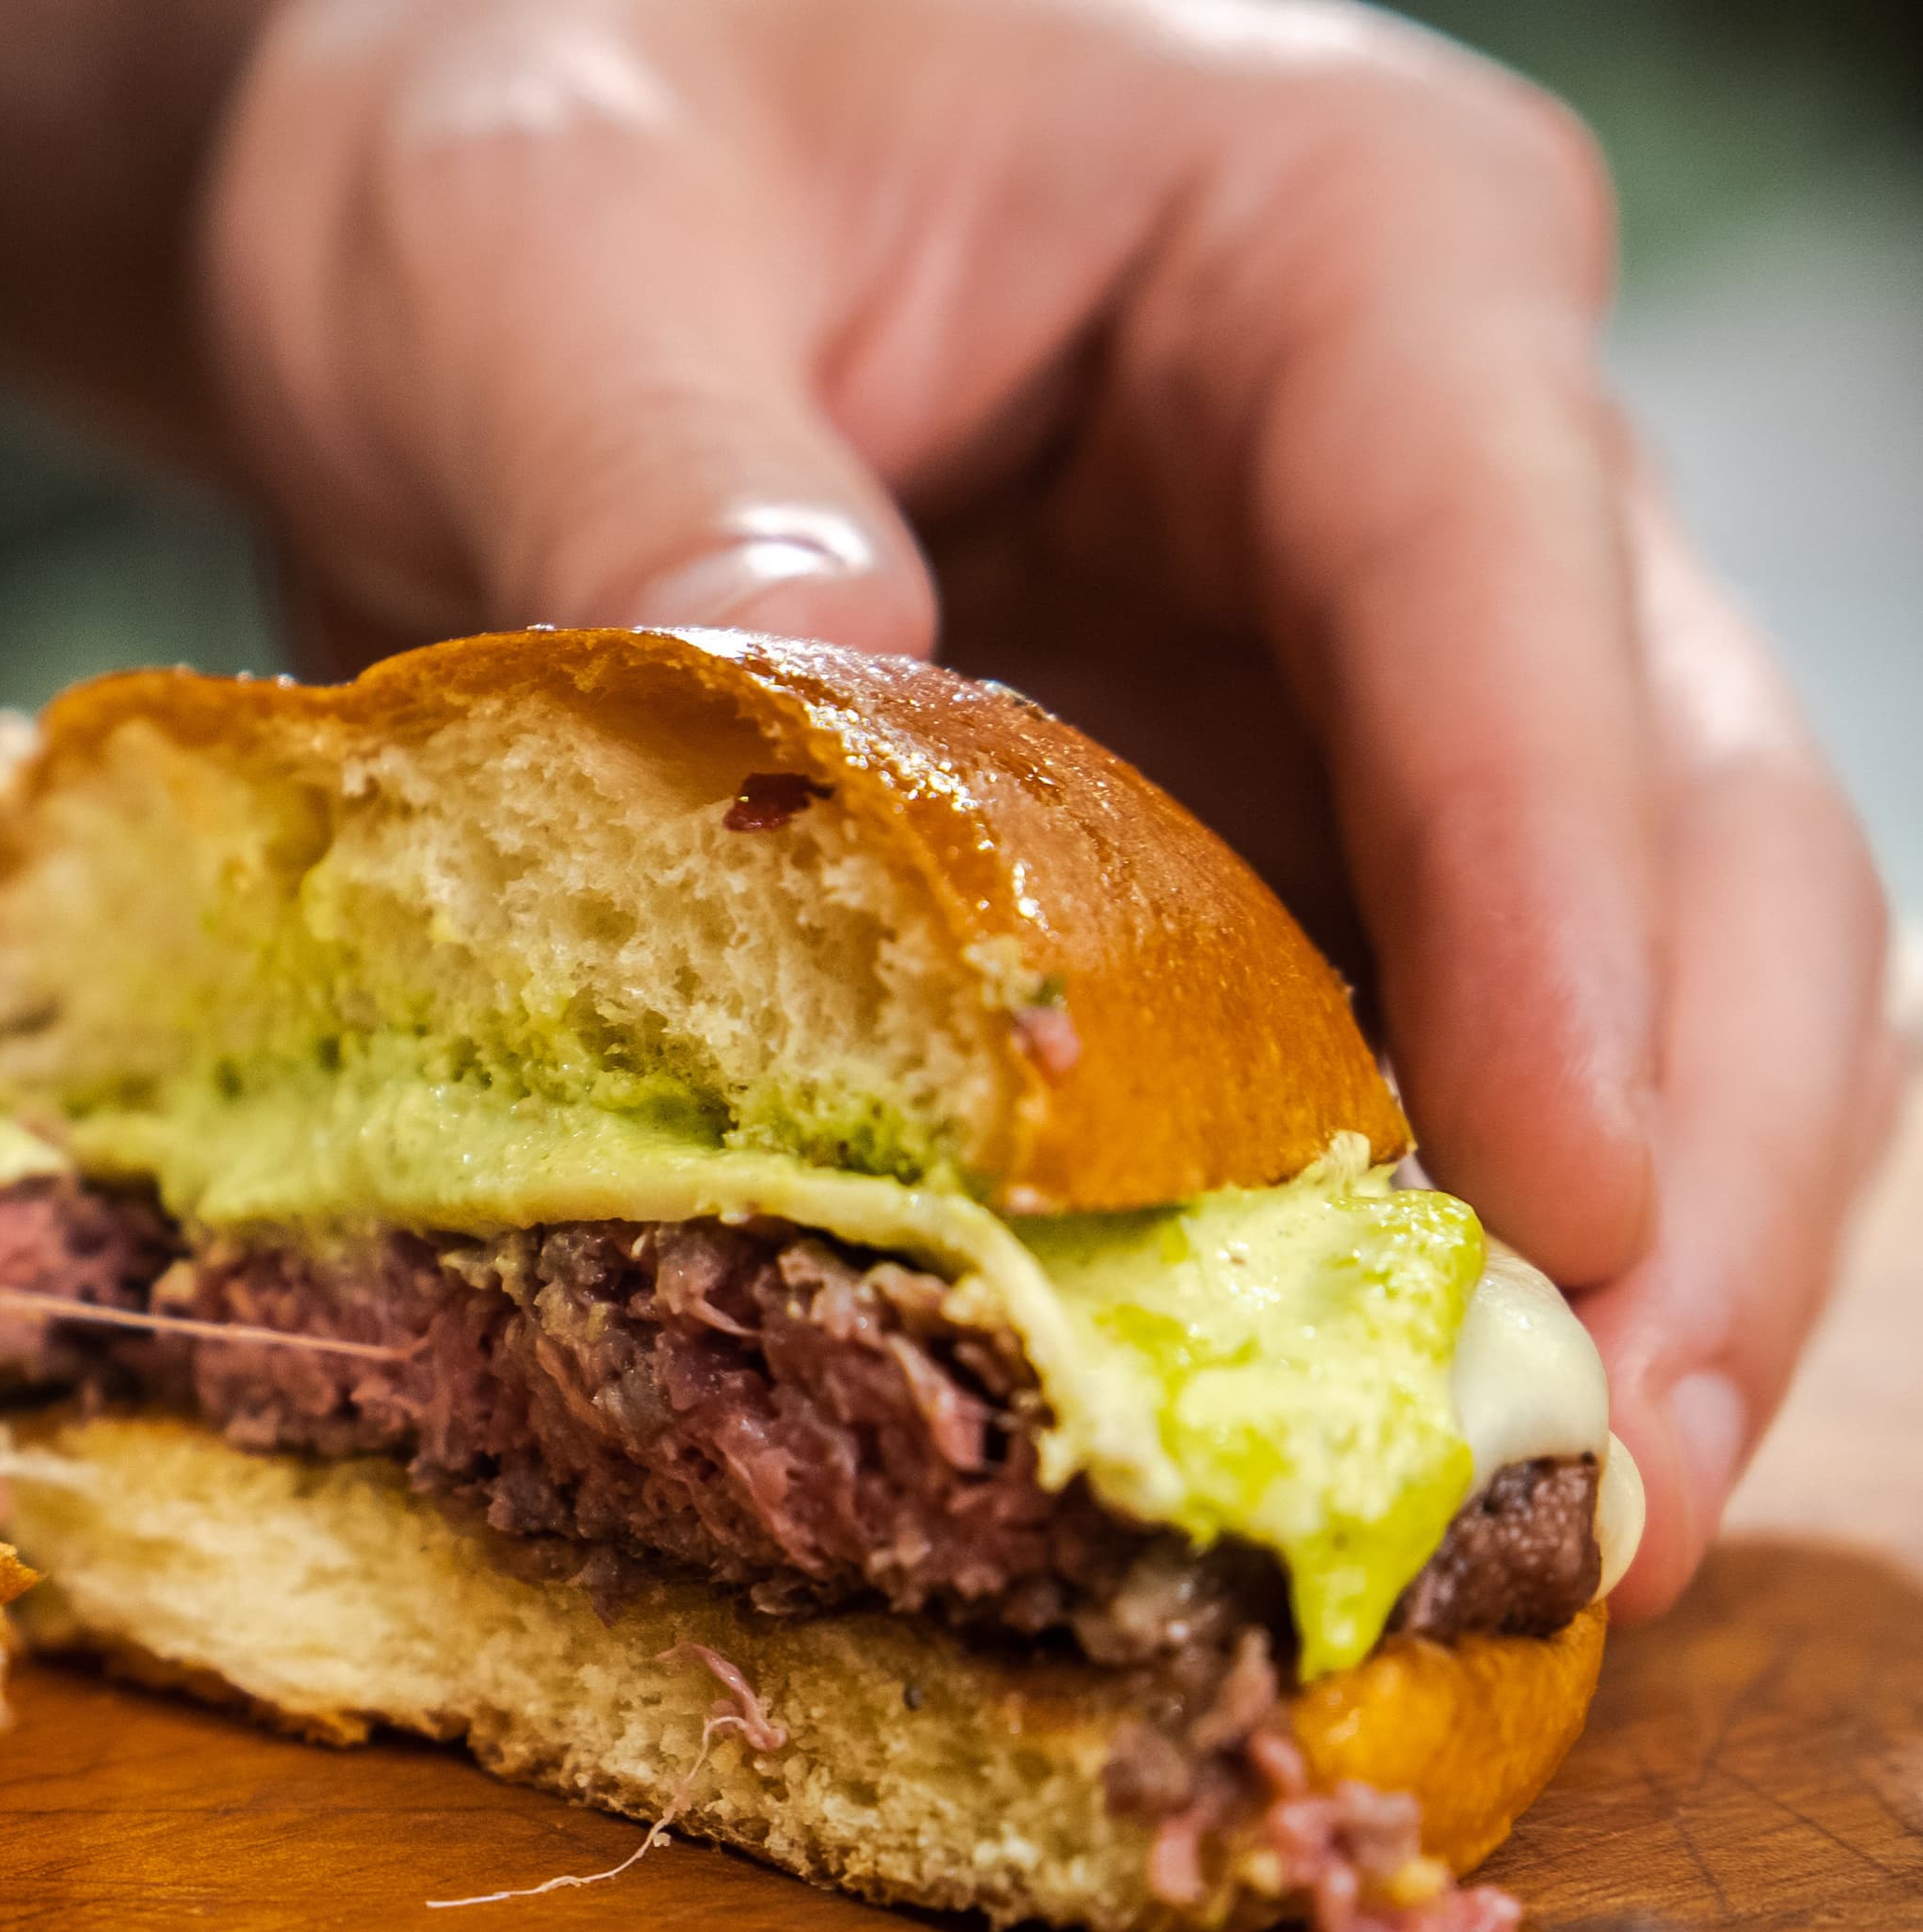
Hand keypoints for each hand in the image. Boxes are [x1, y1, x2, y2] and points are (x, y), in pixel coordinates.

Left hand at [197, 0, 1900, 1612]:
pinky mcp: (1245, 844)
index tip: (1568, 1209)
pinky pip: (1380, 1070)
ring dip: (1589, 1279)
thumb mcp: (520, 234)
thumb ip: (642, 451)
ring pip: (1602, 989)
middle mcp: (1427, 478)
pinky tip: (1319, 1464)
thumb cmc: (522, 118)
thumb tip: (811, 702)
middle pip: (1686, 828)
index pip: (1506, 578)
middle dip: (1682, 1171)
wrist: (471, 204)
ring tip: (1515, 1561)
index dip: (1562, 904)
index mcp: (1332, 256)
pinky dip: (1377, 1274)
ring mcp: (1355, 684)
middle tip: (1592, 1503)